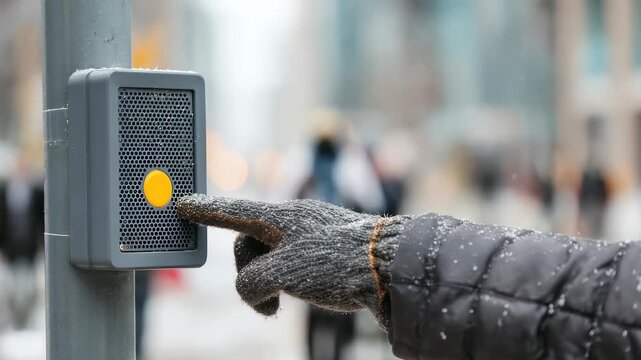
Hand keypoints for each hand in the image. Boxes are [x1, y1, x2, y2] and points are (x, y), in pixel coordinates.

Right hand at [175, 194, 407, 327]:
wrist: (391, 269)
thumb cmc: (339, 263)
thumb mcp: (284, 273)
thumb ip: (253, 281)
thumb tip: (255, 290)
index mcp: (281, 217)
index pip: (233, 210)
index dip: (205, 210)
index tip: (183, 204)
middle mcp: (293, 223)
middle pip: (248, 244)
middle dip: (248, 274)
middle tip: (265, 300)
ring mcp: (309, 238)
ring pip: (269, 260)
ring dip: (267, 285)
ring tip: (281, 303)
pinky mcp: (323, 254)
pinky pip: (291, 266)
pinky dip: (286, 285)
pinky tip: (301, 296)